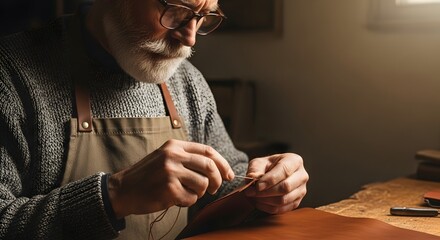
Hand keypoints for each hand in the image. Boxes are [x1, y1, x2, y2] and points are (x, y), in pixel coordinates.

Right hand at [107, 139, 234, 217]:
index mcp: (175, 145)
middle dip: (217, 180)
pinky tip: (176, 199)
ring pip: (202, 184)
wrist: (123, 189)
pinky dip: (187, 202)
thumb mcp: (166, 157)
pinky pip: (191, 198)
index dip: (222, 163)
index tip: (229, 175)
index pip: (208, 151)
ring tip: (187, 193)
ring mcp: (171, 172)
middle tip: (213, 189)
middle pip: (209, 166)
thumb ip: (187, 157)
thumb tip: (217, 167)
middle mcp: (173, 156)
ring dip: (199, 193)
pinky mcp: (169, 189)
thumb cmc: (148, 175)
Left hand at [244, 153, 307, 213]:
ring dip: (266, 200)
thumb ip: (255, 169)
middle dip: (266, 191)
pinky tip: (259, 202)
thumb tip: (252, 177)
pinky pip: (282, 209)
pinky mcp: (296, 202)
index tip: (257, 186)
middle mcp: (302, 176)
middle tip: (251, 192)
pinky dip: (268, 207)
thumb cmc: (266, 167)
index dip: (270, 180)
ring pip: (284, 200)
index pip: (284, 171)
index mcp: (295, 161)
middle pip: (286, 187)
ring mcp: (301, 190)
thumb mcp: (259, 163)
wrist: (271, 175)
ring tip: (253, 196)